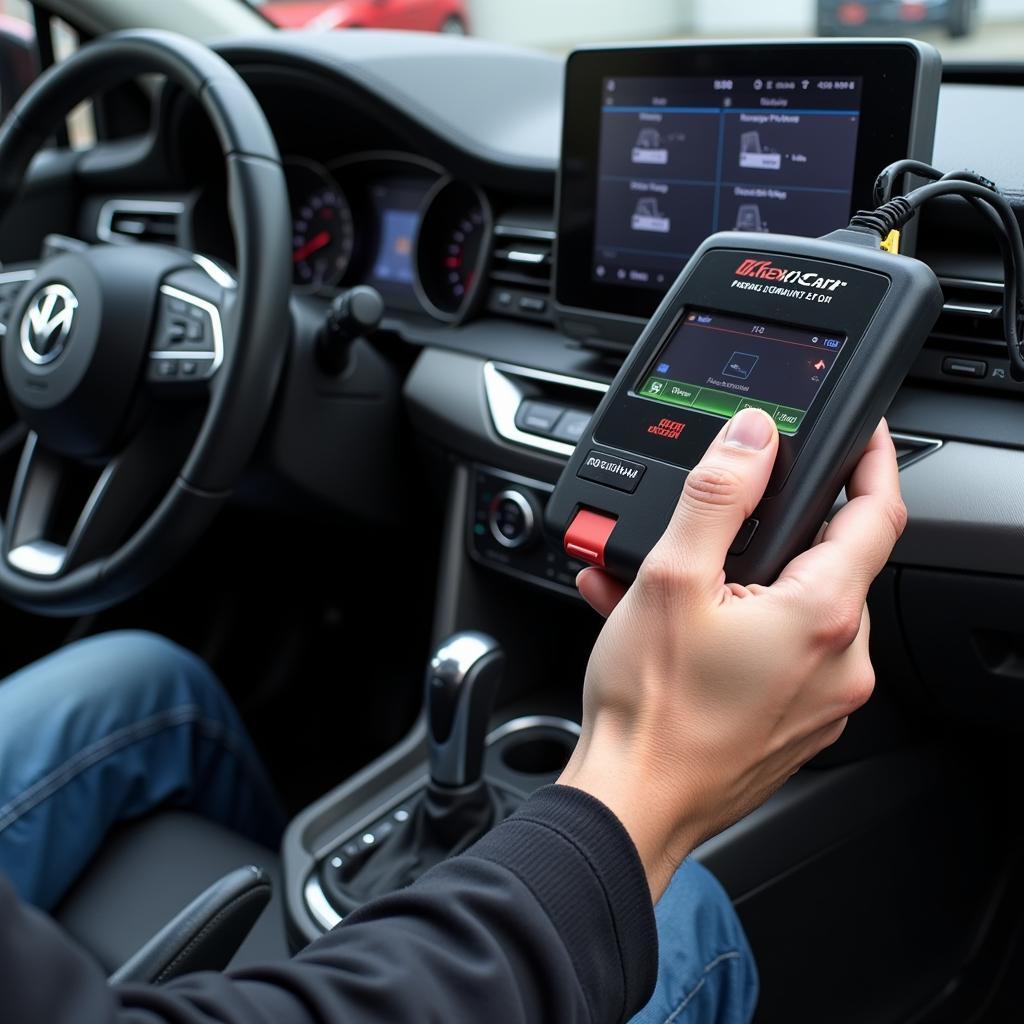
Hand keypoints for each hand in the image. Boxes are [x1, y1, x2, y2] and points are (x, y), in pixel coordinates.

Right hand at [557, 408, 906, 899]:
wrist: (632, 805)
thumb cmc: (651, 709)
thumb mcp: (671, 578)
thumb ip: (717, 496)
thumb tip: (753, 437)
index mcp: (823, 615)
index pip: (879, 513)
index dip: (873, 461)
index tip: (863, 435)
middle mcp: (841, 661)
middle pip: (826, 561)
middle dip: (768, 533)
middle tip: (709, 524)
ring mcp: (822, 699)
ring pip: (791, 608)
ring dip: (736, 583)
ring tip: (659, 584)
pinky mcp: (795, 722)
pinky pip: (776, 653)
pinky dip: (734, 627)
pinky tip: (670, 627)